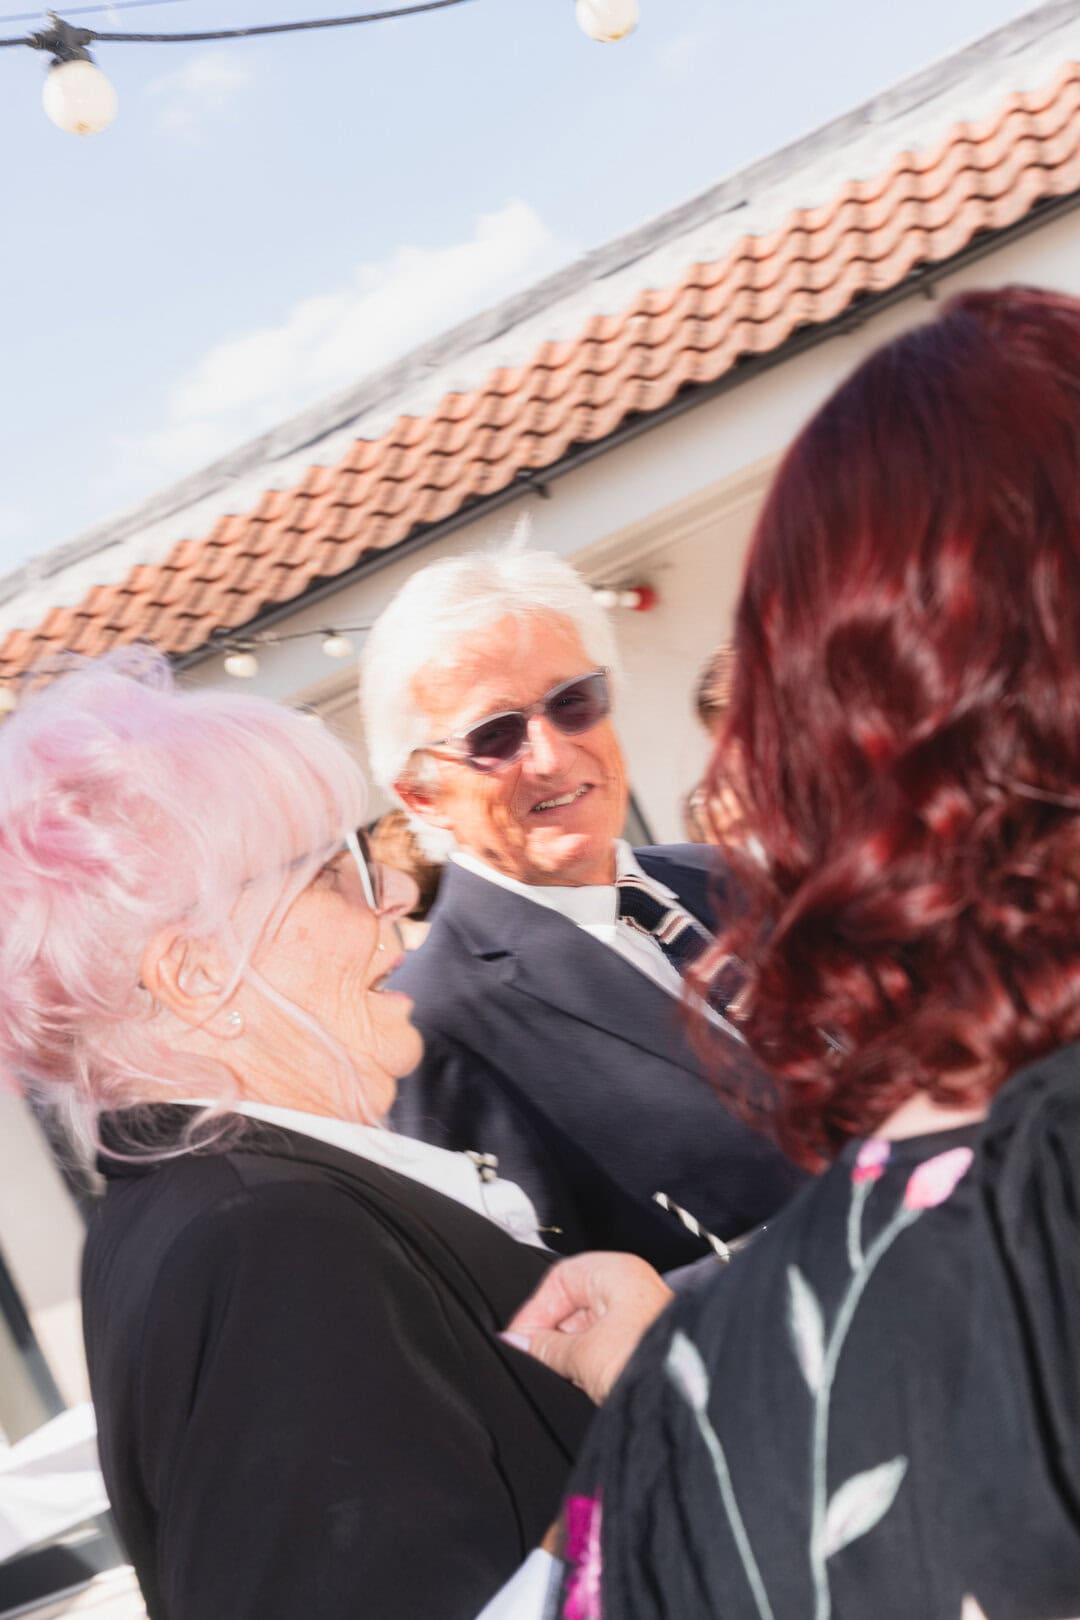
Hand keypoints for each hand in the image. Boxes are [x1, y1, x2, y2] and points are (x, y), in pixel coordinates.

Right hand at [503, 1252, 672, 1403]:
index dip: (535, 1311)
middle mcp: (632, 1289)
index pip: (561, 1281)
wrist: (691, 1401)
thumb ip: (546, 1348)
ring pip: (591, 1329)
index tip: (518, 1340)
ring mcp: (642, 1317)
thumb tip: (517, 1343)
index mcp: (618, 1273)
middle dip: (554, 1335)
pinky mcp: (649, 1345)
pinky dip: (592, 1363)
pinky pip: (607, 1347)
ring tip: (565, 1375)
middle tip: (536, 1361)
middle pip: (575, 1305)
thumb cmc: (651, 1365)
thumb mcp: (583, 1356)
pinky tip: (586, 1383)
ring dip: (573, 1353)